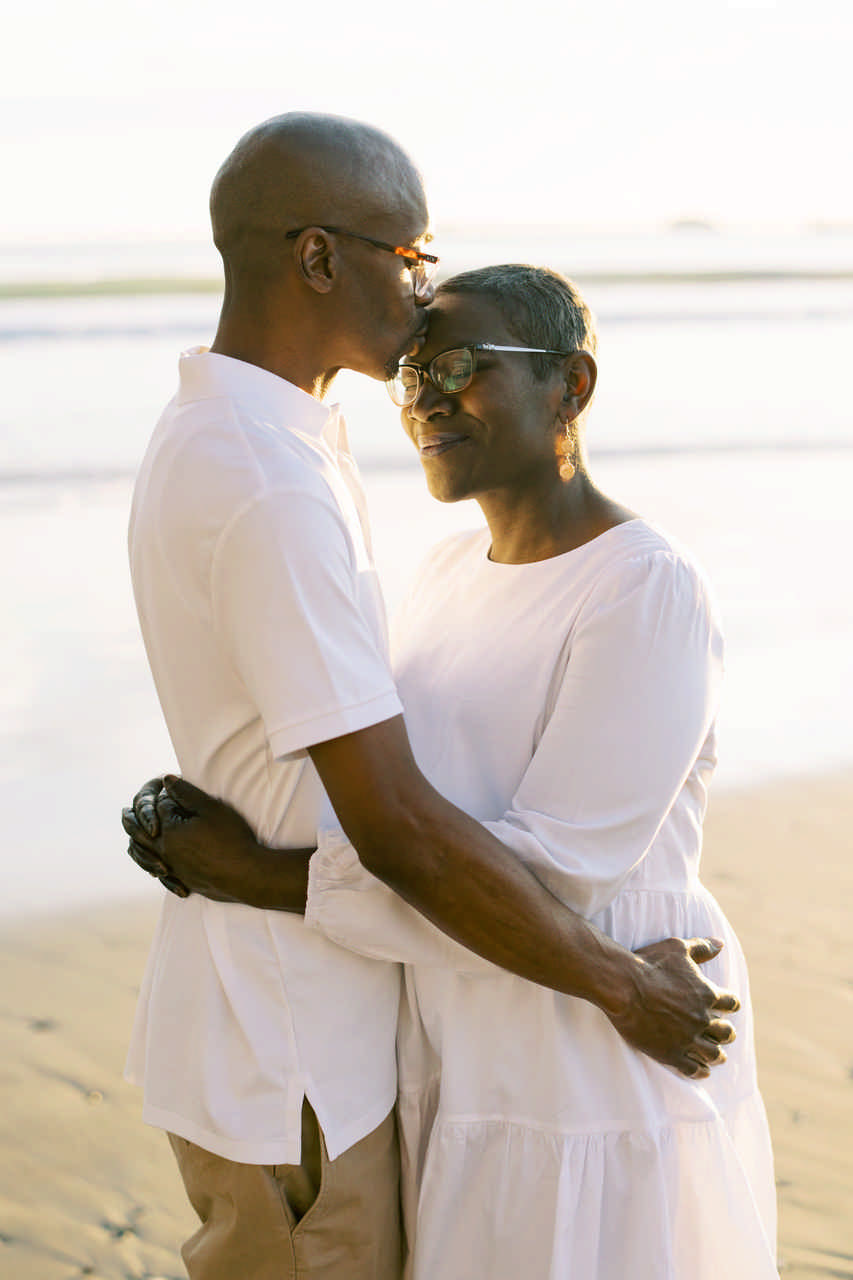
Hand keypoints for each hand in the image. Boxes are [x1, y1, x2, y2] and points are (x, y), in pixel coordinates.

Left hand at [122, 775, 258, 902]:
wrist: (245, 875)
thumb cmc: (231, 839)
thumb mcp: (211, 808)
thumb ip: (186, 793)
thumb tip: (165, 779)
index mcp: (168, 831)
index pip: (158, 809)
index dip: (165, 798)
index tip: (171, 793)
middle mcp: (165, 852)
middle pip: (141, 834)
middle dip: (134, 821)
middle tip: (125, 814)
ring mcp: (173, 869)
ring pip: (145, 857)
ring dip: (138, 847)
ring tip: (133, 841)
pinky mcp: (183, 882)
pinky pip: (160, 875)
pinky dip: (153, 867)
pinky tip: (158, 868)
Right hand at [605, 937, 738, 1078]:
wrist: (624, 986)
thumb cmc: (650, 963)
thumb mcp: (678, 948)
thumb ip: (702, 947)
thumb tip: (721, 944)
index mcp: (707, 994)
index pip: (731, 1004)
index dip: (730, 1005)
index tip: (728, 1007)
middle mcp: (702, 1019)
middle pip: (725, 1032)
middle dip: (726, 1033)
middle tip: (724, 1034)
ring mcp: (687, 1038)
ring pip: (713, 1053)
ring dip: (717, 1055)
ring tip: (718, 1057)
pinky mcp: (671, 1053)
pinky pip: (692, 1068)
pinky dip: (700, 1070)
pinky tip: (702, 1071)